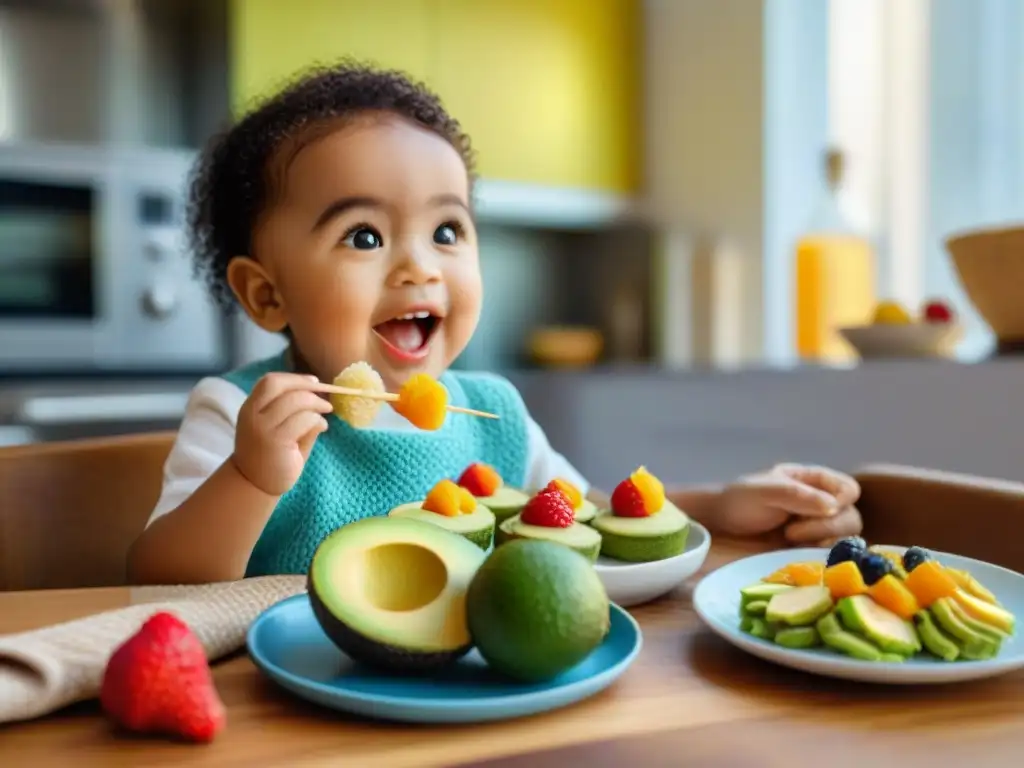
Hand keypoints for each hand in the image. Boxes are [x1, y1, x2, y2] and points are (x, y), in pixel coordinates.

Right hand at [231, 373, 333, 496]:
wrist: (256, 486)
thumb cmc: (271, 455)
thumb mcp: (278, 428)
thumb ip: (294, 411)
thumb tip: (321, 396)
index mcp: (250, 408)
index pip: (270, 381)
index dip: (295, 378)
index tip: (314, 383)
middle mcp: (252, 415)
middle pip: (281, 386)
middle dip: (308, 388)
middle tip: (325, 400)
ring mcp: (262, 428)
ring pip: (296, 402)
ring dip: (317, 405)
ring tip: (325, 415)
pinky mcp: (276, 442)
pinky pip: (304, 420)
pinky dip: (318, 420)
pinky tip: (322, 428)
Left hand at [715, 463, 862, 545]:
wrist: (719, 526)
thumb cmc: (739, 501)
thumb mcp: (762, 491)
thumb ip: (795, 495)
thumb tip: (832, 507)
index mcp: (813, 482)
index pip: (848, 489)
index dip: (842, 500)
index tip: (822, 509)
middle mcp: (821, 505)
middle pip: (851, 517)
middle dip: (828, 527)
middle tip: (792, 532)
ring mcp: (816, 529)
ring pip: (844, 539)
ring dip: (822, 542)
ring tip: (789, 539)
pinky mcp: (809, 551)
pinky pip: (830, 556)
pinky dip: (820, 557)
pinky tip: (797, 553)